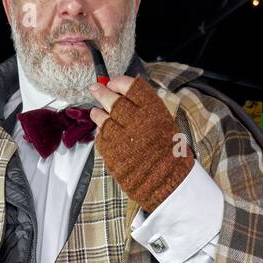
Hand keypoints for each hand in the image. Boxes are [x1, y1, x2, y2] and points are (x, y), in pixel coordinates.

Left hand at [89, 74, 194, 211]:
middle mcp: (136, 121)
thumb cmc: (166, 150)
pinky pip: (101, 137)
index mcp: (152, 109)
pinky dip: (101, 132)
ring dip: (98, 113)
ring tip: (97, 112)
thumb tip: (118, 91)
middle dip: (102, 92)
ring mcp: (122, 137)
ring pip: (102, 117)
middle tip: (96, 89)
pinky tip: (105, 131)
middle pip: (112, 99)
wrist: (167, 179)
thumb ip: (141, 106)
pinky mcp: (112, 153)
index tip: (111, 83)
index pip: (129, 86)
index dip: (117, 82)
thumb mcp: (161, 121)